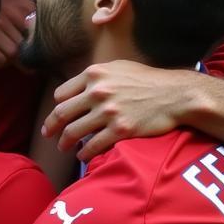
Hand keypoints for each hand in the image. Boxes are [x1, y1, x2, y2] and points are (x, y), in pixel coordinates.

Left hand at [42, 61, 195, 159]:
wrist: (175, 94)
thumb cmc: (149, 80)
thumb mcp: (119, 67)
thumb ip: (98, 76)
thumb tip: (80, 89)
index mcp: (95, 74)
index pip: (61, 94)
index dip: (56, 107)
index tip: (55, 116)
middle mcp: (98, 91)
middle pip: (61, 113)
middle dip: (51, 127)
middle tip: (48, 135)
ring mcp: (109, 111)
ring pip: (74, 132)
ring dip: (65, 143)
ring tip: (64, 148)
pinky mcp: (121, 130)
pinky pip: (93, 146)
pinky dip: (84, 154)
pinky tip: (83, 156)